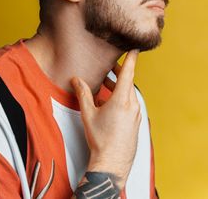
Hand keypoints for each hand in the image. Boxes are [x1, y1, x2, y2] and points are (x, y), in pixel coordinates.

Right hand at [71, 50, 140, 189]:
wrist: (113, 163)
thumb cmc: (101, 139)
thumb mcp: (88, 114)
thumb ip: (82, 93)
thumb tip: (76, 80)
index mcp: (122, 99)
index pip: (129, 72)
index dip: (131, 58)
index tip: (134, 47)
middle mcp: (132, 104)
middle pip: (128, 81)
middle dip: (119, 72)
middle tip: (110, 65)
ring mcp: (136, 114)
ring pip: (128, 93)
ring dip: (118, 86)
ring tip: (106, 84)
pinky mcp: (135, 121)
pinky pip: (130, 103)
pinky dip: (121, 97)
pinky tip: (108, 102)